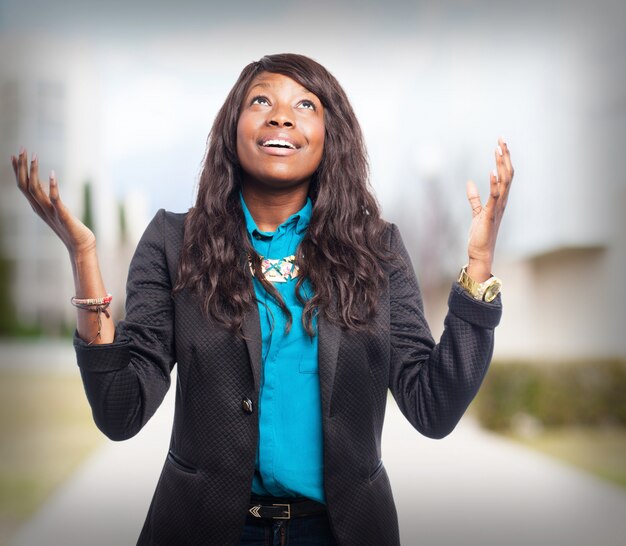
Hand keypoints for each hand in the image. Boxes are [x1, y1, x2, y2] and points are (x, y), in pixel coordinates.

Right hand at [12, 149, 96, 257]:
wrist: (80, 246)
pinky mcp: (62, 215)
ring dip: (33, 172)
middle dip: (22, 167)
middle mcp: (40, 209)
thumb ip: (51, 201)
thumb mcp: (57, 211)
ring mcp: (50, 212)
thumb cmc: (71, 229)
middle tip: (21, 149)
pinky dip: (52, 187)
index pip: (23, 186)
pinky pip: (54, 199)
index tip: (14, 155)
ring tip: (33, 156)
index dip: (18, 171)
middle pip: (25, 185)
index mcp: (38, 207)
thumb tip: (48, 187)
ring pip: (35, 190)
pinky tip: (52, 174)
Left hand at [465, 138, 513, 281]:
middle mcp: (502, 202)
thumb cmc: (480, 235)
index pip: (506, 175)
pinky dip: (494, 183)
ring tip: (498, 149)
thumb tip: (469, 182)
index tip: (500, 143)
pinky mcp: (489, 215)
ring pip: (504, 182)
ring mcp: (498, 208)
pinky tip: (492, 171)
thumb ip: (474, 198)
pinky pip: (494, 197)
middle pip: (508, 174)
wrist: (480, 253)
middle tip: (501, 139)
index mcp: (500, 200)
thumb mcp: (476, 212)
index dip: (504, 159)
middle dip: (505, 156)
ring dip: (501, 165)